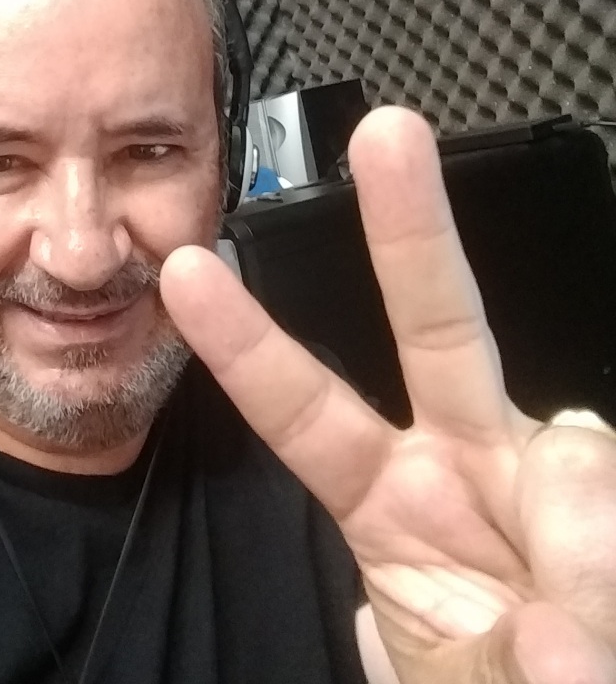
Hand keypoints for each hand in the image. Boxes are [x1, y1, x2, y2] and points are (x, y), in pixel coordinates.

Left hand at [159, 106, 615, 683]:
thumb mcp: (444, 678)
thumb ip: (466, 655)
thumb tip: (547, 634)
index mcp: (387, 497)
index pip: (302, 405)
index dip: (245, 342)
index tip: (186, 270)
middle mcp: (466, 459)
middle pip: (433, 324)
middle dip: (410, 229)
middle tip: (387, 131)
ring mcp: (549, 472)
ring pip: (571, 453)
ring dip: (572, 543)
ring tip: (562, 641)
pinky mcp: (609, 489)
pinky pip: (610, 488)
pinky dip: (605, 558)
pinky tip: (594, 615)